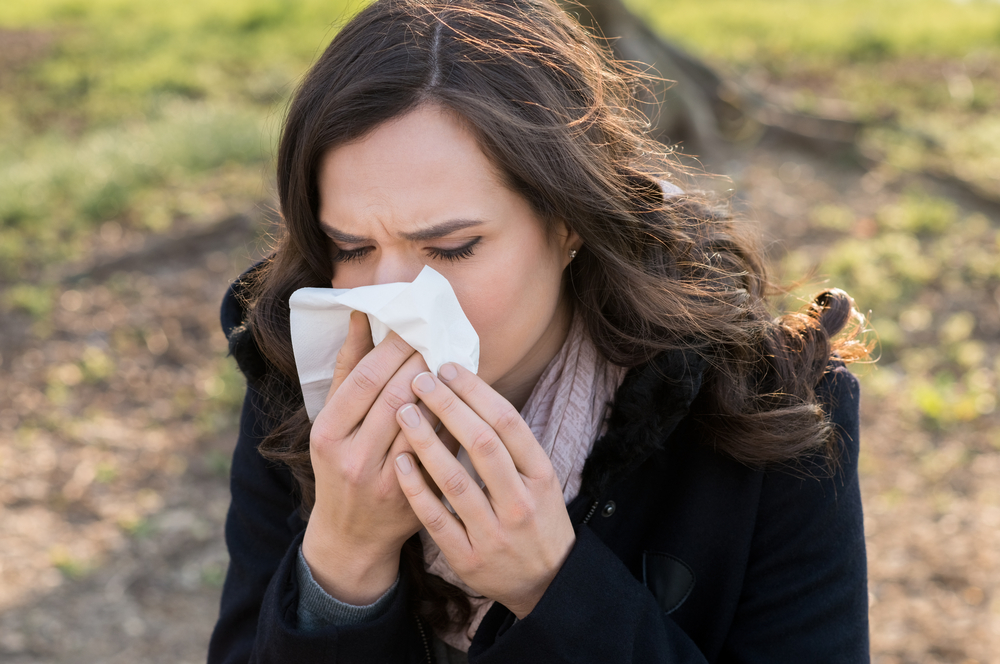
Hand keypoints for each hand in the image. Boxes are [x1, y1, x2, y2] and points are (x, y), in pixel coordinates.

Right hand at [302, 311, 439, 604]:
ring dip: (442, 389)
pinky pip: (440, 450)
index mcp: (327, 434)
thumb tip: (362, 317)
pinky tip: (462, 401)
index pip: (365, 380)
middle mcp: (353, 458)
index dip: (393, 349)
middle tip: (440, 337)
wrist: (352, 534)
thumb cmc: (340, 464)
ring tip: (452, 363)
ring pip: (422, 423)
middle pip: (396, 397)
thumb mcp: (332, 420)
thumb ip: (348, 369)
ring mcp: (385, 480)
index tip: (413, 327)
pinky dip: (452, 422)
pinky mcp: (414, 496)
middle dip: (422, 363)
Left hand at [392, 362, 575, 618]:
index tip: (447, 366)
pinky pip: (437, 518)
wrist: (547, 582)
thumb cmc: (537, 517)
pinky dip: (416, 488)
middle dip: (448, 406)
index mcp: (540, 475)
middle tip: (419, 378)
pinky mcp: (469, 557)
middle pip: (481, 443)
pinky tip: (400, 460)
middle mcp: (520, 501)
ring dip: (426, 441)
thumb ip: (511, 442)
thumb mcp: (540, 477)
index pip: (507, 422)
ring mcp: (494, 532)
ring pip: (455, 480)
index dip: (474, 391)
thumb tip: (472, 389)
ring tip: (402, 411)